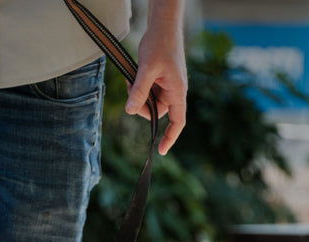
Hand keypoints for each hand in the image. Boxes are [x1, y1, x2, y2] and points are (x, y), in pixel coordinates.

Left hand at [125, 2, 187, 155]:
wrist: (162, 25)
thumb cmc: (160, 44)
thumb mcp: (146, 69)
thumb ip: (139, 91)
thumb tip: (130, 111)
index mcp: (177, 91)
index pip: (178, 121)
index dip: (170, 137)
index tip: (161, 151)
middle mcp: (174, 90)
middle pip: (155, 112)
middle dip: (141, 106)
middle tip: (131, 88)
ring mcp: (166, 85)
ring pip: (148, 102)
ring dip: (137, 95)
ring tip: (133, 77)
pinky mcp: (159, 80)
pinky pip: (146, 92)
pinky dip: (138, 87)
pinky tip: (134, 74)